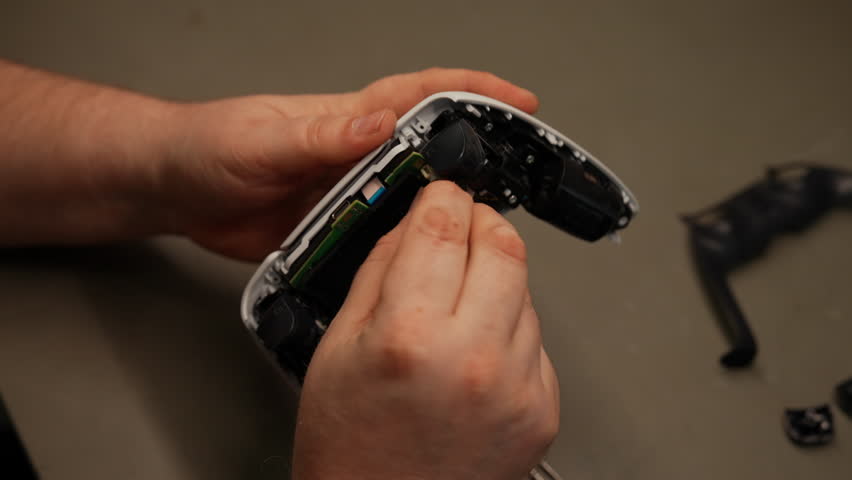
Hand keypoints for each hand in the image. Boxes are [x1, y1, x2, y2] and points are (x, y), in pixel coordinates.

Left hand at [158, 68, 538, 259]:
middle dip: (478, 155)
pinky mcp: (333, 230)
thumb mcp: (263, 141)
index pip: (418, 96)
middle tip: (519, 177)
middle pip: (429, 150)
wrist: (172, 191)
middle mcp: (354, 155)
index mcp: (345, 119)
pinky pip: (381, 238)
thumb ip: (320, 138)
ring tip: (486, 232)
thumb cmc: (206, 148)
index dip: (470, 92)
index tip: (517, 100)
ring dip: (446, 210)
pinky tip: (423, 267)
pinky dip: (406, 247)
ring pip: (410, 199)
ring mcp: (347, 194)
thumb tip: (377, 126)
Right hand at [292, 181, 559, 479]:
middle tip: (461, 225)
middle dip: (481, 220)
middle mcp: (473, 359)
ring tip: (459, 302)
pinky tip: (476, 346)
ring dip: (496, 276)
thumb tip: (414, 222)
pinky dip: (510, 325)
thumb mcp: (337, 343)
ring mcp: (516, 386)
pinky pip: (536, 337)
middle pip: (503, 245)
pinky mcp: (541, 409)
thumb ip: (379, 269)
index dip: (443, 194)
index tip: (441, 192)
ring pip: (525, 288)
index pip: (443, 226)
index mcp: (410, 336)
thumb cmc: (350, 445)